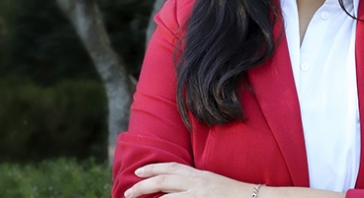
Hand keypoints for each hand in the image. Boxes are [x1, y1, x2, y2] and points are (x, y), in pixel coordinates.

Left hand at [124, 162, 251, 197]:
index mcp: (200, 176)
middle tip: (128, 192)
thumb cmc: (235, 195)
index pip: (172, 168)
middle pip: (164, 181)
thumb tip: (178, 187)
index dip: (153, 168)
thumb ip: (196, 184)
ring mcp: (201, 197)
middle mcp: (199, 184)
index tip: (138, 172)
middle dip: (143, 186)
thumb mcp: (213, 183)